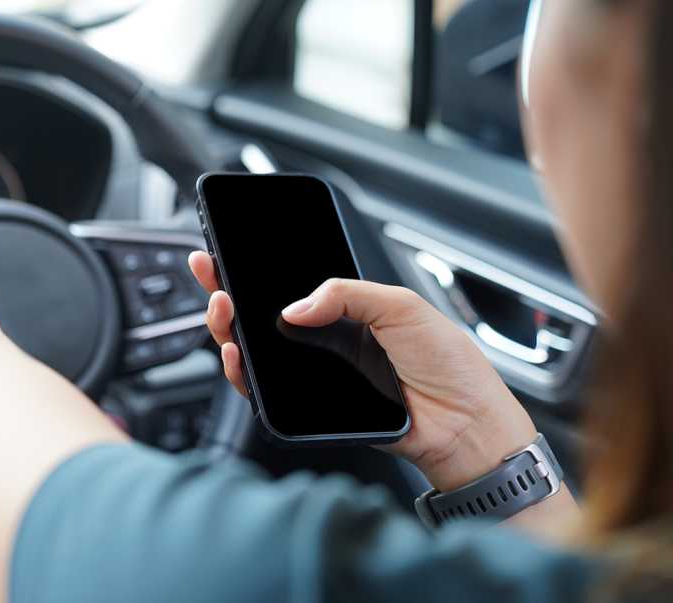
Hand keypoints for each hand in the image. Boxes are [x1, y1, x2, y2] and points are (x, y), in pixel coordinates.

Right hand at [188, 251, 536, 491]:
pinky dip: (242, 374)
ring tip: (224, 311)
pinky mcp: (308, 407)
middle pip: (258, 314)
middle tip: (213, 277)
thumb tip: (295, 306)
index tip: (224, 253)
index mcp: (345, 309)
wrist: (465, 424)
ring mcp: (313, 373)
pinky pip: (263, 391)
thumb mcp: (401, 306)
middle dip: (226, 292)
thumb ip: (345, 294)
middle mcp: (323, 339)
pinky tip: (238, 354)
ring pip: (253, 351)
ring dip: (227, 329)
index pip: (286, 284)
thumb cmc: (449, 365)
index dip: (252, 270)